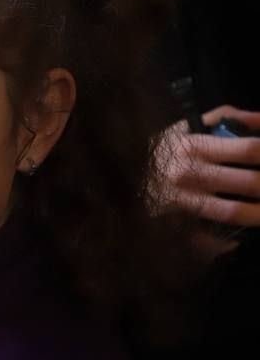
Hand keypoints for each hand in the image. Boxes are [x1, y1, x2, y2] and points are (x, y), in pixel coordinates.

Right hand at [159, 106, 259, 249]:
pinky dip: (224, 242)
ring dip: (257, 215)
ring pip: (233, 211)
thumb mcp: (185, 126)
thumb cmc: (157, 150)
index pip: (250, 149)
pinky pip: (206, 235)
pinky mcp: (172, 220)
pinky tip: (234, 241)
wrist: (113, 174)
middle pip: (250, 181)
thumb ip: (225, 118)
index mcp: (195, 145)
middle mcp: (190, 172)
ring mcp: (182, 198)